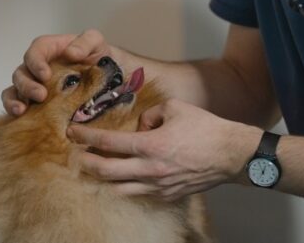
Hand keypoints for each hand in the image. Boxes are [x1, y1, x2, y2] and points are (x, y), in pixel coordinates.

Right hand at [1, 29, 115, 115]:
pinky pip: (16, 106)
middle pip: (21, 73)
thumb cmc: (97, 56)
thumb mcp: (96, 42)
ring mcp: (33, 86)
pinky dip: (13, 111)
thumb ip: (86, 42)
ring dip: (14, 100)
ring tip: (21, 111)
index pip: (35, 52)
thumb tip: (71, 53)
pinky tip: (19, 119)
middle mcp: (36, 67)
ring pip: (14, 90)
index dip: (36, 63)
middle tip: (41, 96)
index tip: (45, 75)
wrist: (106, 77)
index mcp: (48, 49)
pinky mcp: (34, 103)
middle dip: (27, 85)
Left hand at [67, 99, 261, 200]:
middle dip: (85, 163)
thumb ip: (150, 114)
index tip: (73, 132)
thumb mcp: (175, 108)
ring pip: (118, 188)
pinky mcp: (166, 195)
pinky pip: (138, 193)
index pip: (108, 142)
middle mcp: (149, 169)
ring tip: (95, 169)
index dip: (86, 137)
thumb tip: (139, 126)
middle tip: (75, 155)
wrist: (230, 154)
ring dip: (103, 179)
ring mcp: (157, 186)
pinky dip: (126, 186)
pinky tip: (123, 178)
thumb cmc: (205, 128)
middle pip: (105, 171)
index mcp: (150, 145)